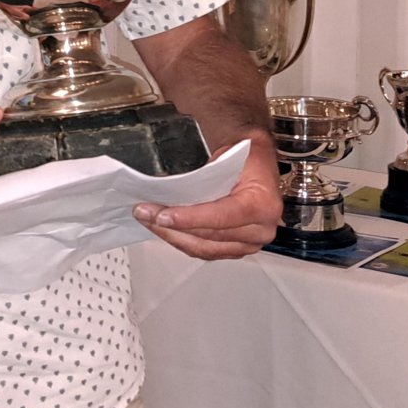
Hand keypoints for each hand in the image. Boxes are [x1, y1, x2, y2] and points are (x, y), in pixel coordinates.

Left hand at [132, 138, 281, 259]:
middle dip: (172, 226)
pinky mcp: (236, 248)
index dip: (189, 219)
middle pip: (209, 236)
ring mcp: (249, 243)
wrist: (256, 161)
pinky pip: (205, 250)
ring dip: (172, 236)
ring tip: (148, 221)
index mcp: (263, 205)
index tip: (161, 216)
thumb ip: (202, 179)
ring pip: (204, 248)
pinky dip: (182, 240)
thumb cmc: (245, 157)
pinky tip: (164, 229)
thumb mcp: (226, 157)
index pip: (221, 217)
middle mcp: (261, 229)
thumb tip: (167, 192)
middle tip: (145, 214)